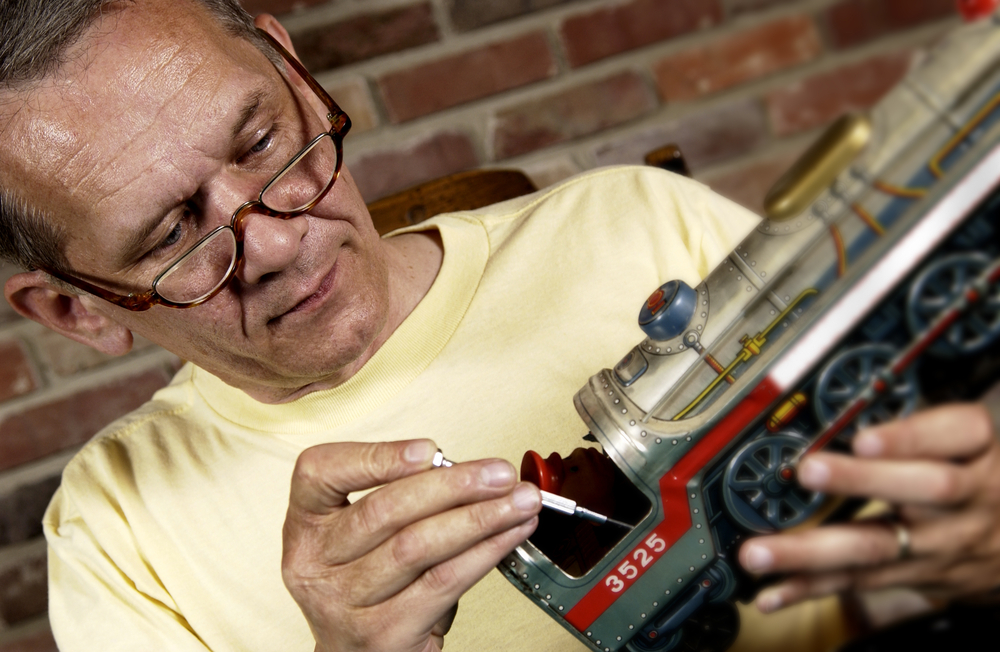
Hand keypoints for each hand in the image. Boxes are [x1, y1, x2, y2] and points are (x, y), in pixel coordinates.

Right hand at [282, 439, 540, 651]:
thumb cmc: (369, 585)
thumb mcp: (364, 537)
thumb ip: (402, 499)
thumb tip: (471, 473)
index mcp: (305, 524)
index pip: (320, 473)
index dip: (377, 457)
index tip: (430, 449)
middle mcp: (314, 563)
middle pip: (384, 510)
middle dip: (452, 485)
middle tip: (498, 474)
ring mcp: (345, 601)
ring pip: (418, 545)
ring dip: (479, 517)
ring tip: (518, 502)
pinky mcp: (382, 633)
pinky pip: (442, 582)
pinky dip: (484, 552)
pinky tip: (508, 535)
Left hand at [738, 403, 999, 613]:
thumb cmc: (978, 477)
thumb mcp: (967, 442)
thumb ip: (917, 424)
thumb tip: (844, 407)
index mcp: (976, 450)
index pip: (957, 431)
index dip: (909, 435)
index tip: (865, 435)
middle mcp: (965, 498)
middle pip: (922, 488)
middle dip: (861, 479)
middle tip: (809, 470)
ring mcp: (940, 544)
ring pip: (877, 545)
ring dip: (812, 551)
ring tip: (761, 551)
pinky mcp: (916, 576)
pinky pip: (860, 582)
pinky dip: (811, 587)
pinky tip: (772, 591)